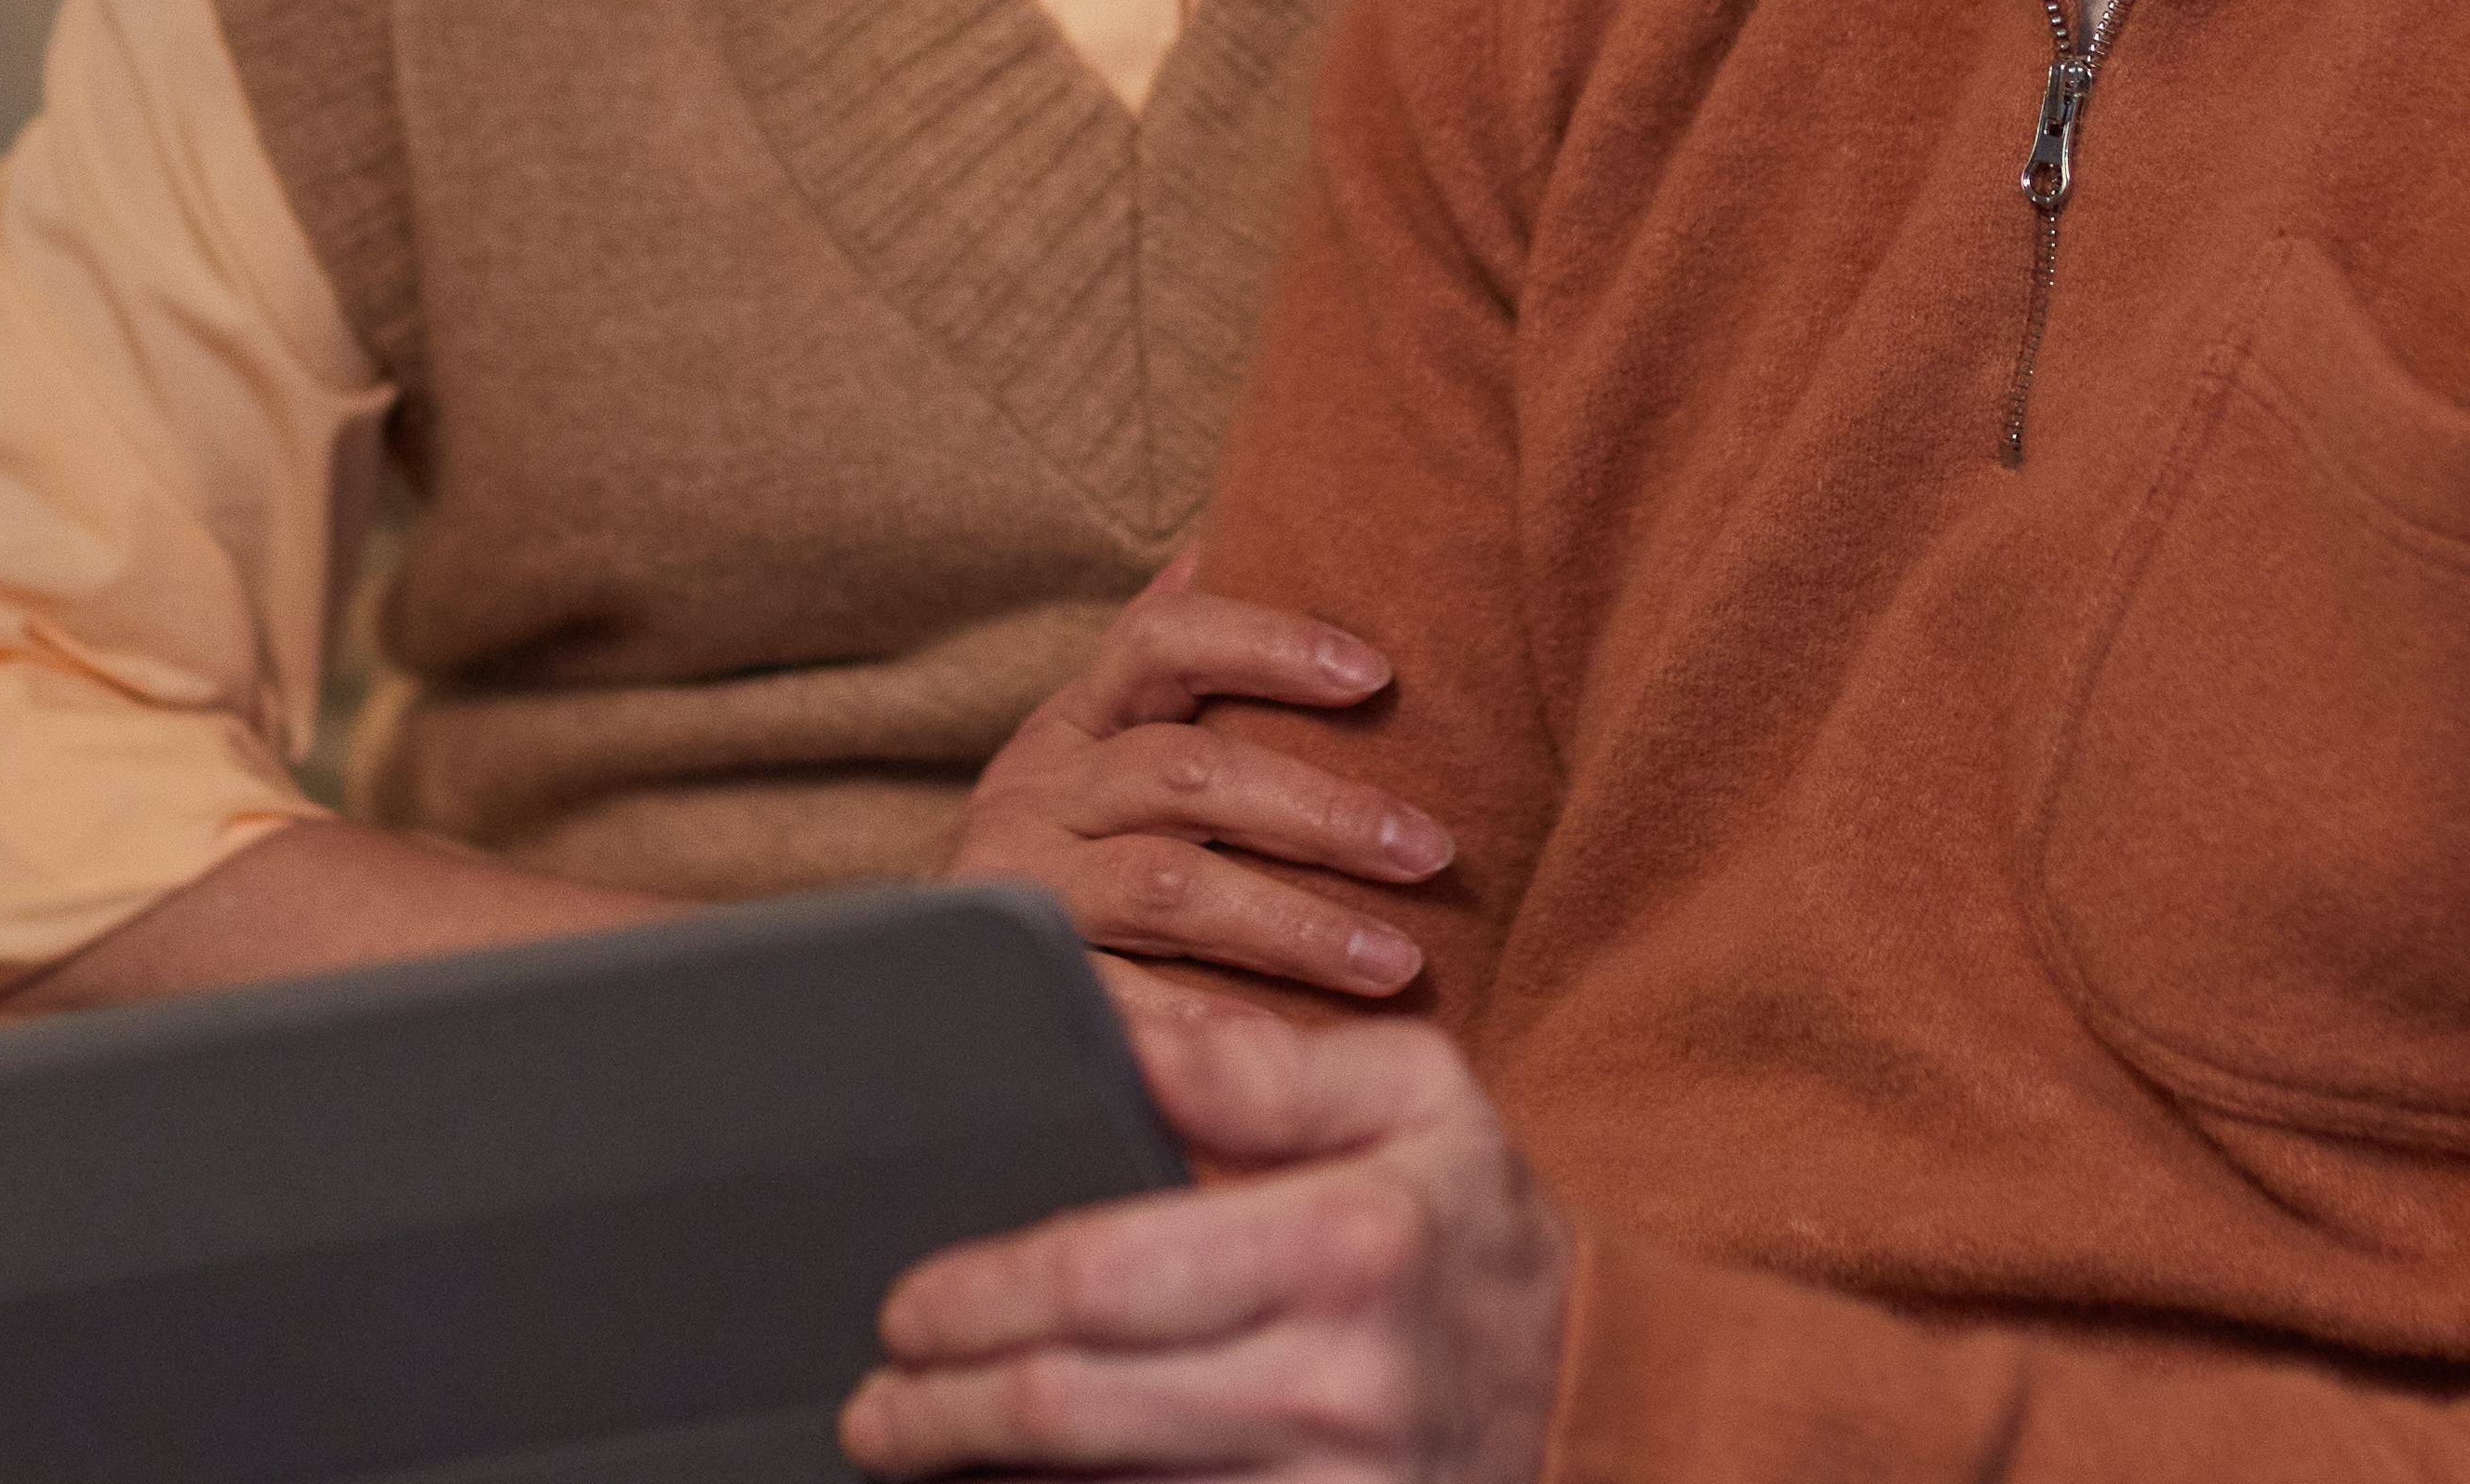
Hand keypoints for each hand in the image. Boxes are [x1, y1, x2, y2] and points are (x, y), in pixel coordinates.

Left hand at [842, 1000, 1567, 1483]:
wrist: (1593, 1391)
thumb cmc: (1471, 1226)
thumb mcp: (1414, 1095)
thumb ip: (1263, 1065)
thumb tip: (1115, 1027)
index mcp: (1343, 1241)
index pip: (1106, 1273)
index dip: (983, 1296)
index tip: (907, 1305)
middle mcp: (1334, 1381)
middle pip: (1077, 1409)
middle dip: (947, 1410)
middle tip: (877, 1402)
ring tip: (922, 1454)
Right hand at [939, 551, 1452, 1003]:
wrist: (924, 979)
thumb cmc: (1061, 846)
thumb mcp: (1093, 744)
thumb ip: (1161, 659)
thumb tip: (1223, 539)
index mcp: (1073, 721)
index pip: (1165, 642)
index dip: (1268, 645)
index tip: (1374, 675)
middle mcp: (1039, 792)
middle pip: (1190, 775)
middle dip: (1322, 813)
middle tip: (1430, 849)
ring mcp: (1027, 890)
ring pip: (1172, 888)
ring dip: (1295, 924)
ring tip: (1399, 960)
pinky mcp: (1025, 989)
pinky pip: (1127, 1005)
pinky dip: (1211, 1023)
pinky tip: (1294, 1049)